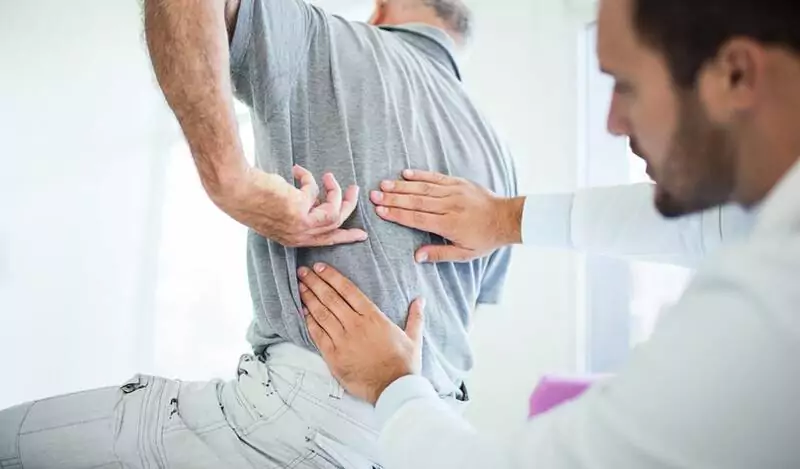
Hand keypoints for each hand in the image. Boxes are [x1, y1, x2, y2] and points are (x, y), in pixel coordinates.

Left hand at [210, 164, 366, 246]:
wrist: (235, 190)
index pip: (325, 241)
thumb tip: (316, 198)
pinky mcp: (301, 209)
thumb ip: (300, 209)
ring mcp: (301, 225)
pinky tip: (296, 170)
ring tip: (329, 176)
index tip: (361, 234)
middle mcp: (299, 236)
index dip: (345, 237)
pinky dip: (308, 178)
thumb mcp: (280, 211)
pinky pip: (315, 191)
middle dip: (349, 206)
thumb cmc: (251, 198)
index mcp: (293, 239)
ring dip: (335, 191)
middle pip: (336, 225)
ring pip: (334, 211)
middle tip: (354, 190)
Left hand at [297, 263, 424, 404]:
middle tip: (303, 271)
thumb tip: (420, 299)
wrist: (393, 389)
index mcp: (373, 317)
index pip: (348, 290)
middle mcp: (355, 325)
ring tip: (300, 286)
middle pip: (330, 298)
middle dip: (315, 282)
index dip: (332, 277)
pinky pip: (317, 334)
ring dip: (309, 298)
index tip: (320, 267)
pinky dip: (309, 321)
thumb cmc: (403, 364)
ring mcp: (342, 340)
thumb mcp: (413, 338)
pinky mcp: (333, 356)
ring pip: (321, 314)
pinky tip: (303, 311)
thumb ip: (415, 316)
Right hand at [370, 170, 524, 261]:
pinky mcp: (458, 183)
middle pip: (415, 201)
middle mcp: (449, 206)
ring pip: (423, 187)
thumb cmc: (485, 239)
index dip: (397, 214)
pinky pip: (436, 177)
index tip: (380, 211)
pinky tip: (405, 173)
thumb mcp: (464, 254)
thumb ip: (439, 254)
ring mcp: (454, 192)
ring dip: (401, 186)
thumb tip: (416, 256)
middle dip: (393, 198)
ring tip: (383, 184)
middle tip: (374, 195)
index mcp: (449, 224)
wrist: (507, 218)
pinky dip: (420, 175)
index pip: (417, 218)